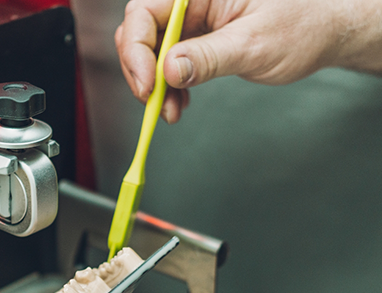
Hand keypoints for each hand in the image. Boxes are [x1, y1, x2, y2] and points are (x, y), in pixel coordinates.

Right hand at [115, 0, 381, 122]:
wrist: (325, 32)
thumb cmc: (303, 25)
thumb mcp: (253, 44)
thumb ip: (208, 57)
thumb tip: (169, 70)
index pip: (146, 12)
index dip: (137, 50)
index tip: (149, 85)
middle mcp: (193, 2)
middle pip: (142, 31)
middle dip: (141, 70)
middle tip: (153, 102)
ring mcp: (194, 21)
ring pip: (153, 52)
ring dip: (155, 86)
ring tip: (170, 112)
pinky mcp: (199, 41)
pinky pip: (170, 64)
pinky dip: (169, 88)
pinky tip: (179, 104)